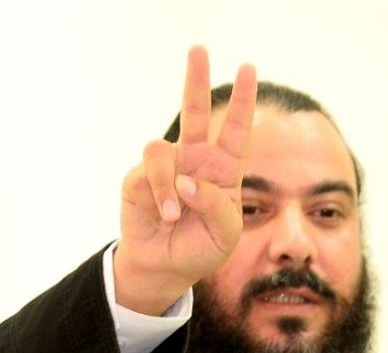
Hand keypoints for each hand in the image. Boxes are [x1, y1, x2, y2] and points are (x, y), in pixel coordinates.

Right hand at [114, 46, 256, 313]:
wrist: (167, 268)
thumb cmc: (201, 249)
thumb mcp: (226, 234)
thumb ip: (217, 205)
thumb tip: (186, 181)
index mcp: (223, 170)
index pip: (237, 130)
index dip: (243, 101)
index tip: (248, 69)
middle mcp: (195, 161)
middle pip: (196, 112)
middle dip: (195, 80)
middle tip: (198, 49)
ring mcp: (167, 168)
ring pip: (162, 149)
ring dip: (168, 184)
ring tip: (173, 214)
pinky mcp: (139, 179)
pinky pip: (147, 173)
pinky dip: (158, 195)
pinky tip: (163, 215)